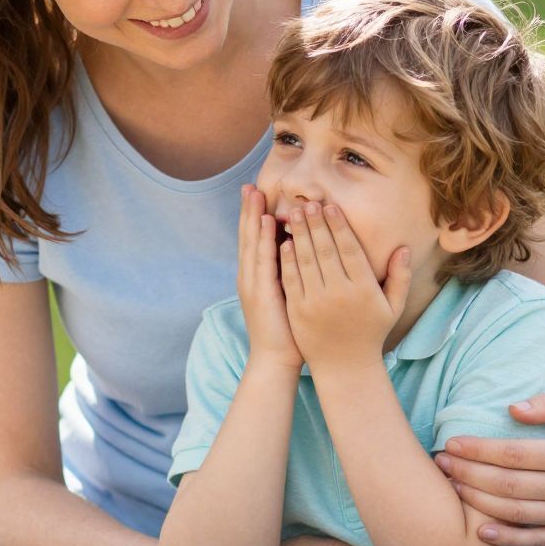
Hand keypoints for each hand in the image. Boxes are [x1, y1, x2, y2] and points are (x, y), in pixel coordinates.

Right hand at [236, 184, 300, 370]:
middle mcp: (249, 277)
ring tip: (255, 193)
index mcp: (255, 277)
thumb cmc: (287, 331)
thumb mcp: (286, 296)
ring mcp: (252, 284)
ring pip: (252, 243)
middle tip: (250, 185)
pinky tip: (268, 222)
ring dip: (253, 217)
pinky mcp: (260, 292)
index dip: (253, 217)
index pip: (253, 241)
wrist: (276, 360)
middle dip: (248, 211)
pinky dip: (264, 239)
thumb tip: (296, 251)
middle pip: (247, 237)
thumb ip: (287, 273)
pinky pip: (263, 260)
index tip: (257, 193)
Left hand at [279, 203, 409, 374]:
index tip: (331, 206)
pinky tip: (285, 242)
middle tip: (308, 203)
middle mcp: (339, 293)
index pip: (350, 249)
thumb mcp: (392, 308)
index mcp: (364, 289)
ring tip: (294, 214)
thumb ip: (400, 277)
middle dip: (315, 223)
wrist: (345, 367)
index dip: (339, 226)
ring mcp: (316, 302)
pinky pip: (292, 279)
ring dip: (299, 234)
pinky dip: (287, 259)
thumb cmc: (370, 334)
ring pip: (306, 260)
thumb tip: (404, 249)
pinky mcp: (298, 311)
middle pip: (325, 250)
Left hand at [434, 393, 544, 545]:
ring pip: (515, 513)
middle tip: (441, 464)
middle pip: (508, 485)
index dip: (478, 450)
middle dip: (468, 474)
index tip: (451, 443)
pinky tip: (479, 529)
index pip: (513, 455)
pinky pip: (535, 541)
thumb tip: (511, 409)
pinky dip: (505, 538)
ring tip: (451, 487)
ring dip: (477, 502)